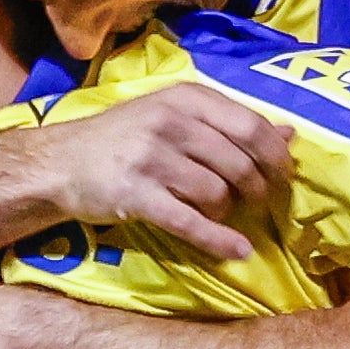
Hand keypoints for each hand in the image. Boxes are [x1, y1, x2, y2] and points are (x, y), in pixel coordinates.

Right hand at [36, 82, 286, 267]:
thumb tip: (290, 134)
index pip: (250, 124)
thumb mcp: (174, 115)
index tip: (284, 174)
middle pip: (239, 161)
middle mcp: (170, 122)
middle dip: (257, 187)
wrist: (60, 162)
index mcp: (185, 98)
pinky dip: (218, 240)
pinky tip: (237, 250)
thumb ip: (229, 123)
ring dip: (227, 210)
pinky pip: (190, 223)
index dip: (275, 154)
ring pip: (217, 193)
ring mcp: (151, 159)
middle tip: (258, 200)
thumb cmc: (123, 138)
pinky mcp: (136, 196)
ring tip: (218, 211)